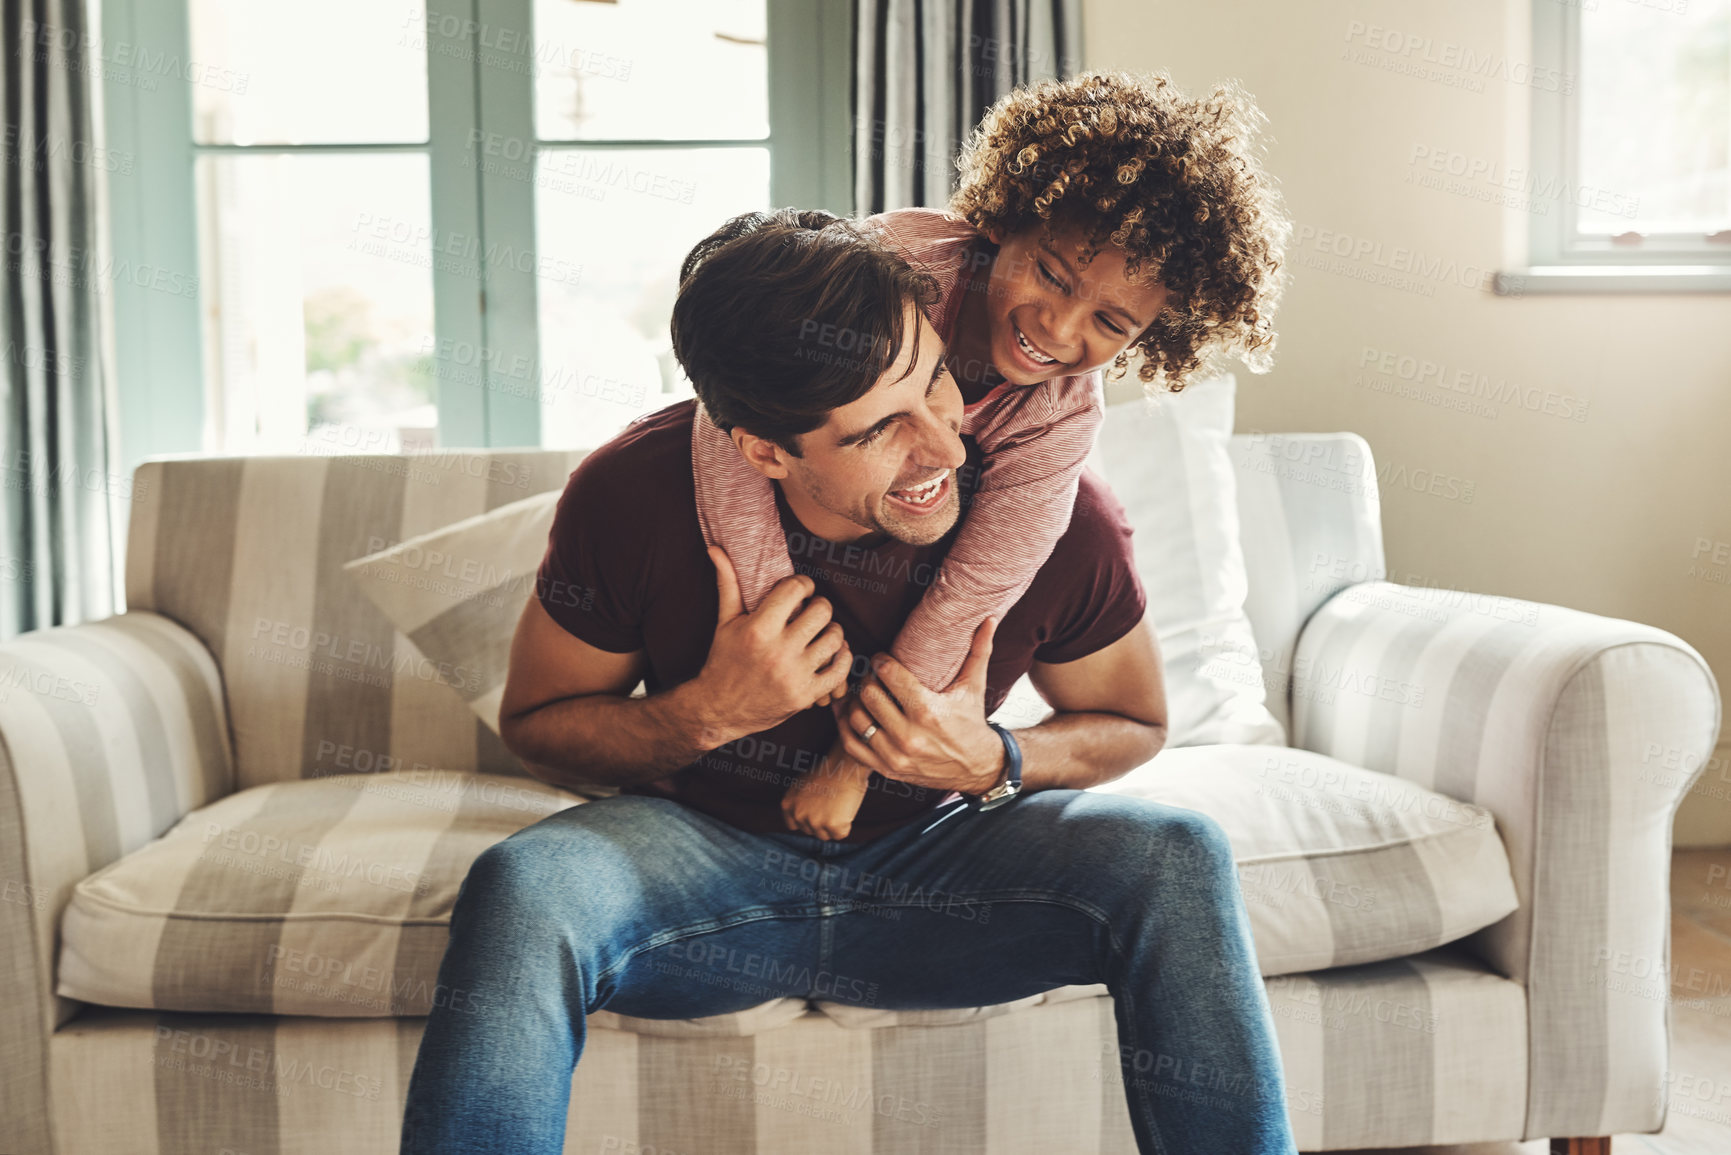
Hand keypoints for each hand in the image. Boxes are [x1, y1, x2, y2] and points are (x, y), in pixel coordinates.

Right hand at [693, 547, 851, 738]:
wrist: (718, 709)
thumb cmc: (723, 660)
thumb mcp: (724, 621)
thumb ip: (727, 583)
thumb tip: (716, 548)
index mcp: (758, 629)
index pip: (796, 589)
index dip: (802, 585)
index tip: (799, 591)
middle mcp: (778, 652)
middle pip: (822, 610)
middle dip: (819, 606)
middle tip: (811, 612)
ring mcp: (795, 675)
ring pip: (835, 638)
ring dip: (831, 631)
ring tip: (820, 632)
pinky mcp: (806, 696)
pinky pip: (841, 670)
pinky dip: (842, 658)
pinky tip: (832, 652)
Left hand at [781, 737, 871, 840]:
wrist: (845, 765)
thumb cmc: (828, 771)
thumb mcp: (802, 784)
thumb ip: (798, 801)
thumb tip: (802, 814)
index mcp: (788, 804)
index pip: (794, 825)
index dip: (806, 820)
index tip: (816, 812)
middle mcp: (798, 814)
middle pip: (810, 831)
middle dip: (821, 822)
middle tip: (831, 805)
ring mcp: (815, 821)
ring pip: (825, 835)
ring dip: (833, 826)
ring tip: (838, 806)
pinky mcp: (832, 825)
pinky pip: (840, 835)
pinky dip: (846, 825)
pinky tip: (845, 809)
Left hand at [833, 617, 1004, 795]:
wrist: (977, 767)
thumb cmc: (972, 721)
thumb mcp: (974, 686)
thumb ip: (979, 650)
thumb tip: (989, 618)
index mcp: (928, 710)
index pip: (888, 674)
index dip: (881, 661)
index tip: (882, 659)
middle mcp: (910, 735)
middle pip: (868, 694)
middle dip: (867, 679)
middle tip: (872, 675)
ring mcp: (896, 755)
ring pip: (856, 719)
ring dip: (856, 701)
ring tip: (864, 693)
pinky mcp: (887, 769)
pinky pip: (852, 745)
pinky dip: (847, 727)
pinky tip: (853, 712)